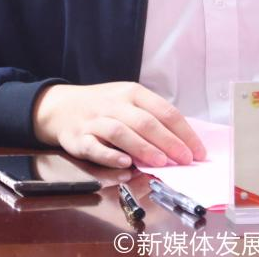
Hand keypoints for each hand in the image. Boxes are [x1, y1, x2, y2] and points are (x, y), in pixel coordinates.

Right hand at [32, 82, 206, 168]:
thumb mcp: (128, 101)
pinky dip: (110, 156)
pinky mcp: (78, 138)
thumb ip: (151, 117)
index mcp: (132, 92)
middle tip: (185, 160)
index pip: (164, 110)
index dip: (184, 132)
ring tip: (161, 163)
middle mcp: (114, 104)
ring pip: (121, 132)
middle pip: (145, 121)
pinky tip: (125, 165)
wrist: (60, 106)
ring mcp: (95, 121)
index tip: (198, 151)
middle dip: (169, 142)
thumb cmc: (103, 106)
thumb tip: (182, 142)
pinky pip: (95, 147)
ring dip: (143, 148)